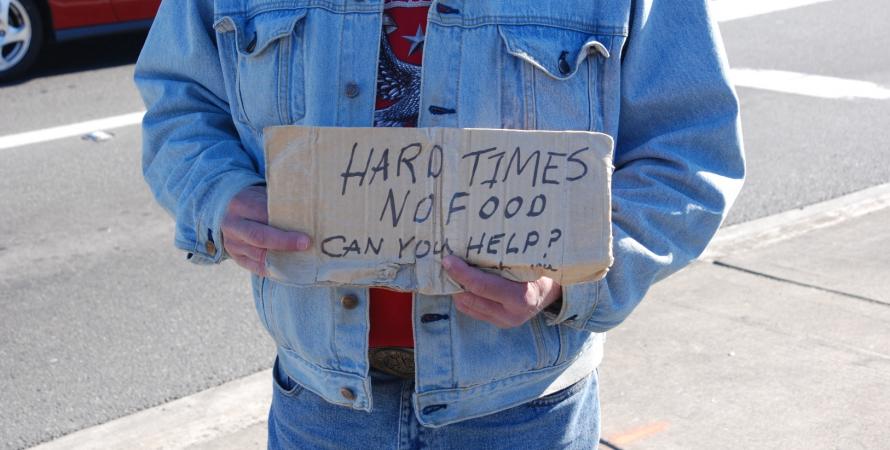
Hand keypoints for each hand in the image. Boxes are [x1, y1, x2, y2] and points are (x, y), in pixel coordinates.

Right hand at [222, 185, 310, 275]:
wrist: (228, 211)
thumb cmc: (254, 200)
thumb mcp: (262, 195)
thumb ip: (279, 203)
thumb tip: (308, 211)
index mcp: (241, 204)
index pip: (263, 213)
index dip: (282, 220)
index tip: (303, 225)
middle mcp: (233, 224)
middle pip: (259, 237)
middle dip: (284, 242)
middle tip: (306, 244)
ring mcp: (232, 243)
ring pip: (259, 255)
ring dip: (283, 258)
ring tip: (304, 258)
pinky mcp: (236, 257)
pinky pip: (257, 268)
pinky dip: (276, 270)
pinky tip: (292, 269)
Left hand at [441, 255, 560, 328]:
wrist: (553, 292)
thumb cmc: (541, 271)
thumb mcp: (529, 262)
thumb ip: (505, 259)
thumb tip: (474, 243)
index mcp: (521, 298)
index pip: (482, 286)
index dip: (462, 273)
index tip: (448, 260)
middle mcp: (511, 314)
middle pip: (470, 298)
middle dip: (454, 280)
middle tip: (446, 263)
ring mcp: (504, 322)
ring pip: (467, 306)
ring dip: (457, 289)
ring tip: (452, 271)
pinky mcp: (498, 324)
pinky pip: (472, 311)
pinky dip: (464, 296)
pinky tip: (463, 282)